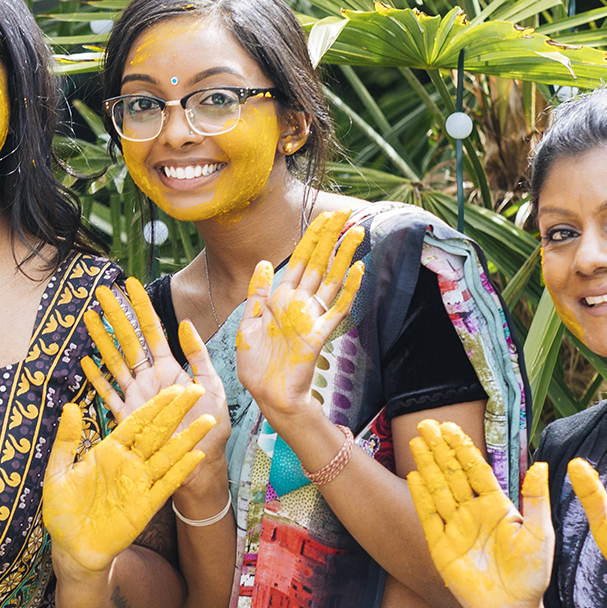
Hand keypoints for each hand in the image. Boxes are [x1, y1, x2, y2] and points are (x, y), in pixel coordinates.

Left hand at [42, 385, 213, 576]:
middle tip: (197, 389)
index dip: (154, 405)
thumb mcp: (58, 472)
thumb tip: (70, 407)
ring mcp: (139, 484)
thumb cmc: (63, 510)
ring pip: (168, 455)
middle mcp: (128, 464)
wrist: (71, 548)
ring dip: (188, 438)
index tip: (173, 386)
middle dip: (177, 412)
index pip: (136, 422)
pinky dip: (181, 470)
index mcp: (108, 451)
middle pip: (158, 433)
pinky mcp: (146, 506)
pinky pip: (167, 484)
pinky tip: (197, 456)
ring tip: (208, 419)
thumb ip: (67, 441)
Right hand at [82, 277, 230, 476]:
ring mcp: (136, 396)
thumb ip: (198, 355)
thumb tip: (185, 323)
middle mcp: (150, 379)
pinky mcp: (127, 416)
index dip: (141, 308)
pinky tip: (86, 361)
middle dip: (115, 315)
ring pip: (114, 361)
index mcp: (170, 369)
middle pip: (128, 341)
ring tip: (88, 317)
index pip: (152, 331)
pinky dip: (97, 377)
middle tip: (102, 292)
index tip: (131, 285)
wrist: (201, 464)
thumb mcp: (211, 386)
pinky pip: (108, 393)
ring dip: (101, 339)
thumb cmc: (210, 427)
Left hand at [232, 210, 364, 424]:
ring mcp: (312, 318)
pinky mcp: (319, 334)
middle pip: (318, 264)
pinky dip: (348, 289)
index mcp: (281, 300)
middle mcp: (300, 304)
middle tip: (345, 213)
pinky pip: (338, 308)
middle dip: (330, 238)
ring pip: (332, 280)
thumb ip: (257, 295)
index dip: (311, 239)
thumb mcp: (249, 325)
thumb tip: (262, 263)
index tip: (324, 217)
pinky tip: (357, 270)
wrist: (266, 395)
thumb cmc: (257, 365)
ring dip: (344, 256)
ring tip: (356, 233)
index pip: (299, 262)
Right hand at [407, 419, 553, 607]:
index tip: (451, 427)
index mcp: (497, 506)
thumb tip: (540, 465)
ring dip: (428, 466)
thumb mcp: (540, 533)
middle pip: (452, 474)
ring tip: (417, 442)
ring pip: (438, 490)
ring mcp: (455, 529)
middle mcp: (473, 513)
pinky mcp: (441, 547)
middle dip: (440, 449)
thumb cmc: (531, 574)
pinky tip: (414, 477)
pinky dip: (421, 497)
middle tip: (427, 424)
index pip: (476, 470)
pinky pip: (429, 517)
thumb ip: (536, 499)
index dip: (463, 449)